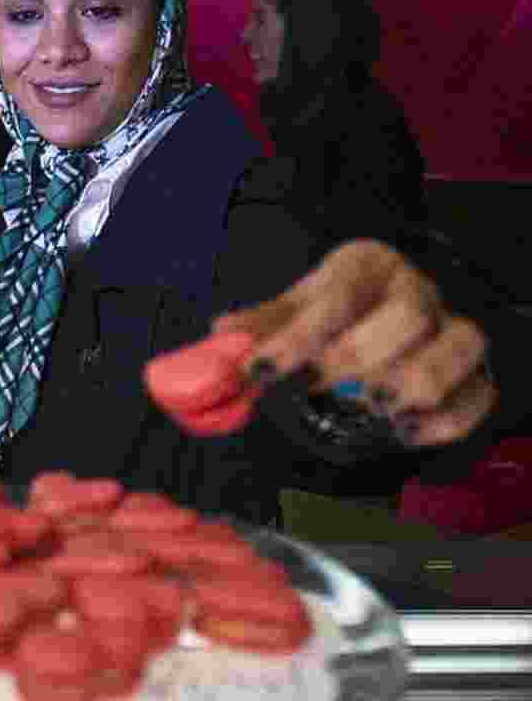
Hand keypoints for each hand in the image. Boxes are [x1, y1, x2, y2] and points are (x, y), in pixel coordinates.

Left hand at [145, 240, 495, 445]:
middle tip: (319, 388)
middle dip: (360, 355)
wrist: (385, 318)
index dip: (298, 335)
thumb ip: (263, 324)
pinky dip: (447, 419)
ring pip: (461, 343)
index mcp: (366, 267)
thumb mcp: (295, 309)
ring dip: (416, 381)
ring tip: (371, 408)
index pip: (336, 295)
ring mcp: (453, 330)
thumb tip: (220, 334)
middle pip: (408, 314)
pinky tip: (404, 434)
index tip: (260, 370)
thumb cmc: (333, 312)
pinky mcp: (477, 373)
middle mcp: (416, 291)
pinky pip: (481, 393)